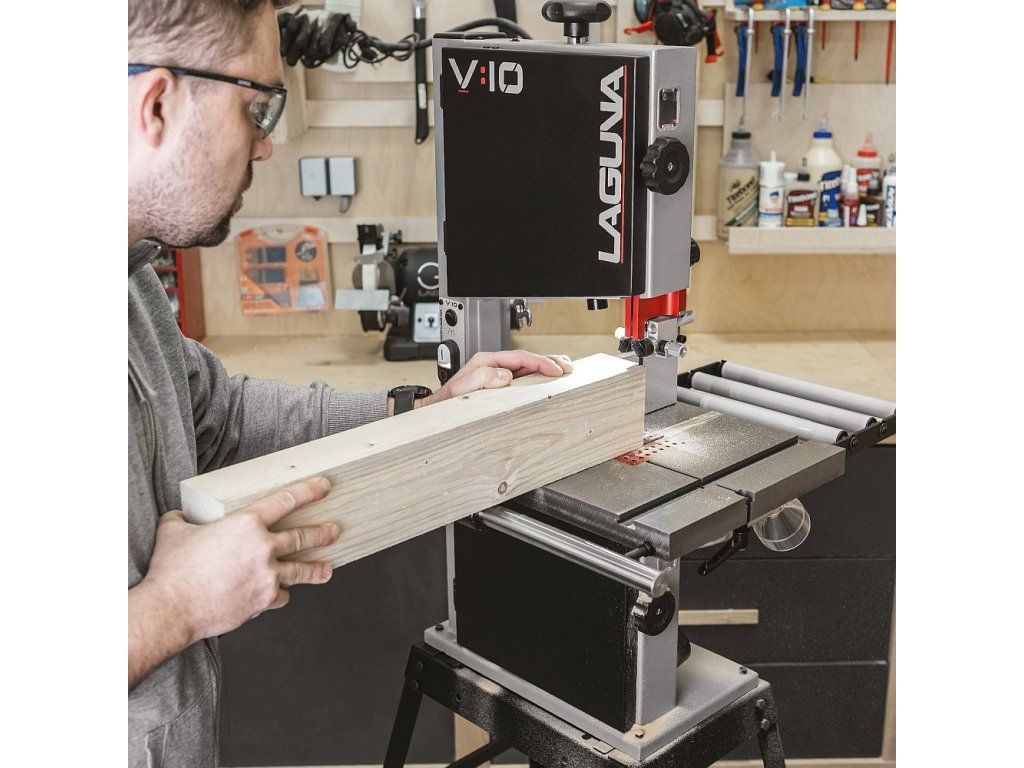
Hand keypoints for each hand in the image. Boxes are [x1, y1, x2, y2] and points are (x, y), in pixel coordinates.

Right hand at [142, 477, 338, 643]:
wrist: (171, 608)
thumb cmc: (171, 569)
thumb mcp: (174, 529)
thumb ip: (184, 518)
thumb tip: (183, 517)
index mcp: (245, 523)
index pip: (286, 500)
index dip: (309, 490)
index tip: (324, 486)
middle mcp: (262, 547)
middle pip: (302, 537)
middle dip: (321, 533)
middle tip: (333, 531)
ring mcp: (267, 575)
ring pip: (300, 570)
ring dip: (315, 569)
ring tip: (326, 569)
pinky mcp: (263, 600)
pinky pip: (280, 595)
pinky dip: (279, 594)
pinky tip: (279, 593)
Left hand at [420, 350, 572, 405]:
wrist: (436, 412)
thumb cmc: (446, 402)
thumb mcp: (461, 390)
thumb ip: (481, 379)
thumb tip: (505, 375)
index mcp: (486, 361)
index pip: (520, 357)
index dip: (540, 362)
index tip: (555, 370)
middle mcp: (492, 365)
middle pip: (527, 359)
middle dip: (549, 361)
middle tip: (568, 367)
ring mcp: (496, 374)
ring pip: (527, 367)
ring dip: (546, 367)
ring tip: (564, 368)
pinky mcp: (498, 385)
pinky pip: (522, 378)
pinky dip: (538, 377)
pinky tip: (547, 379)